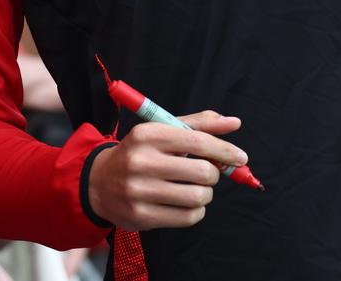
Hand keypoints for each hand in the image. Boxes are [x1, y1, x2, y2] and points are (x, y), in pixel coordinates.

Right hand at [86, 112, 246, 229]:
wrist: (99, 183)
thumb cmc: (140, 153)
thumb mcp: (162, 131)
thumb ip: (199, 125)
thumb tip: (234, 123)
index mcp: (147, 135)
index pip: (197, 141)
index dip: (224, 150)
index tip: (240, 157)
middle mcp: (141, 162)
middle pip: (202, 172)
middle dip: (214, 174)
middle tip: (208, 173)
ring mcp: (139, 191)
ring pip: (198, 197)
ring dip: (205, 194)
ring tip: (195, 188)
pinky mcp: (141, 216)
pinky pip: (188, 217)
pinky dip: (196, 211)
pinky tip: (185, 203)